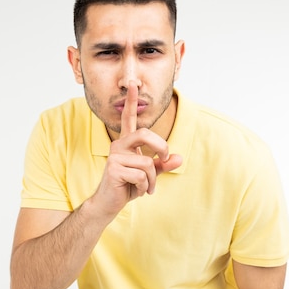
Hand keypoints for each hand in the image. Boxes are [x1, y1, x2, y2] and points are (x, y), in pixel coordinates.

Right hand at [90, 81, 181, 216]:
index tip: (132, 84)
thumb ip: (162, 165)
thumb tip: (179, 158)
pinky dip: (145, 187)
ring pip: (147, 162)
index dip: (131, 101)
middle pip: (146, 134)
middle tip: (164, 160)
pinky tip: (137, 191)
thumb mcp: (149, 175)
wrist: (109, 204)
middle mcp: (119, 146)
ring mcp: (114, 157)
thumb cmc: (127, 187)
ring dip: (152, 180)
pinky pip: (142, 175)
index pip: (128, 118)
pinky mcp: (113, 169)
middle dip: (161, 148)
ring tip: (146, 188)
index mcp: (126, 143)